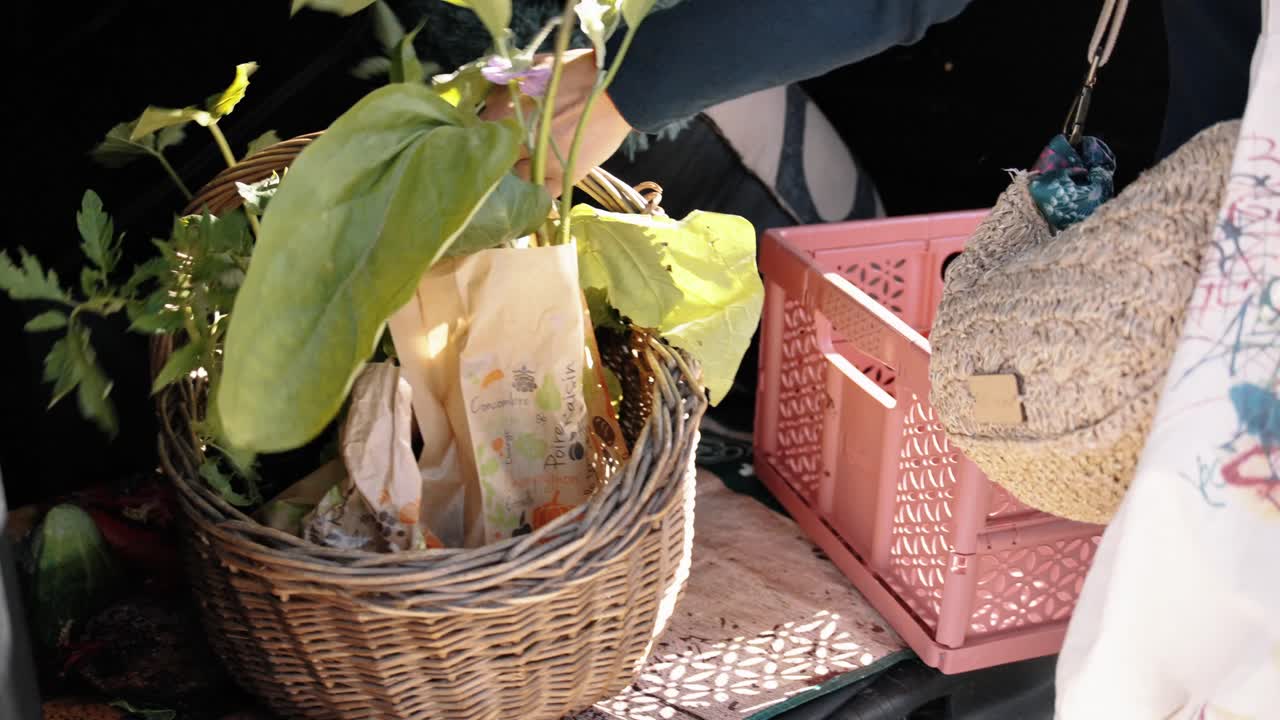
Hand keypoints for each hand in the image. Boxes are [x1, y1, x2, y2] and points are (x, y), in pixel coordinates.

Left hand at [480, 49, 632, 196]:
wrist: (618, 90)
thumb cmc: (578, 72)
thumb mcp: (537, 66)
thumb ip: (511, 78)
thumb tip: (495, 85)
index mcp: (504, 114)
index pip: (478, 130)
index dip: (482, 128)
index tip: (489, 126)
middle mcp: (517, 144)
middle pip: (493, 158)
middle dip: (497, 152)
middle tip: (507, 146)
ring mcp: (540, 164)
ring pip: (516, 178)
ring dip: (516, 172)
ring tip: (525, 163)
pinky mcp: (564, 177)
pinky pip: (544, 193)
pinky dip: (538, 189)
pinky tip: (540, 180)